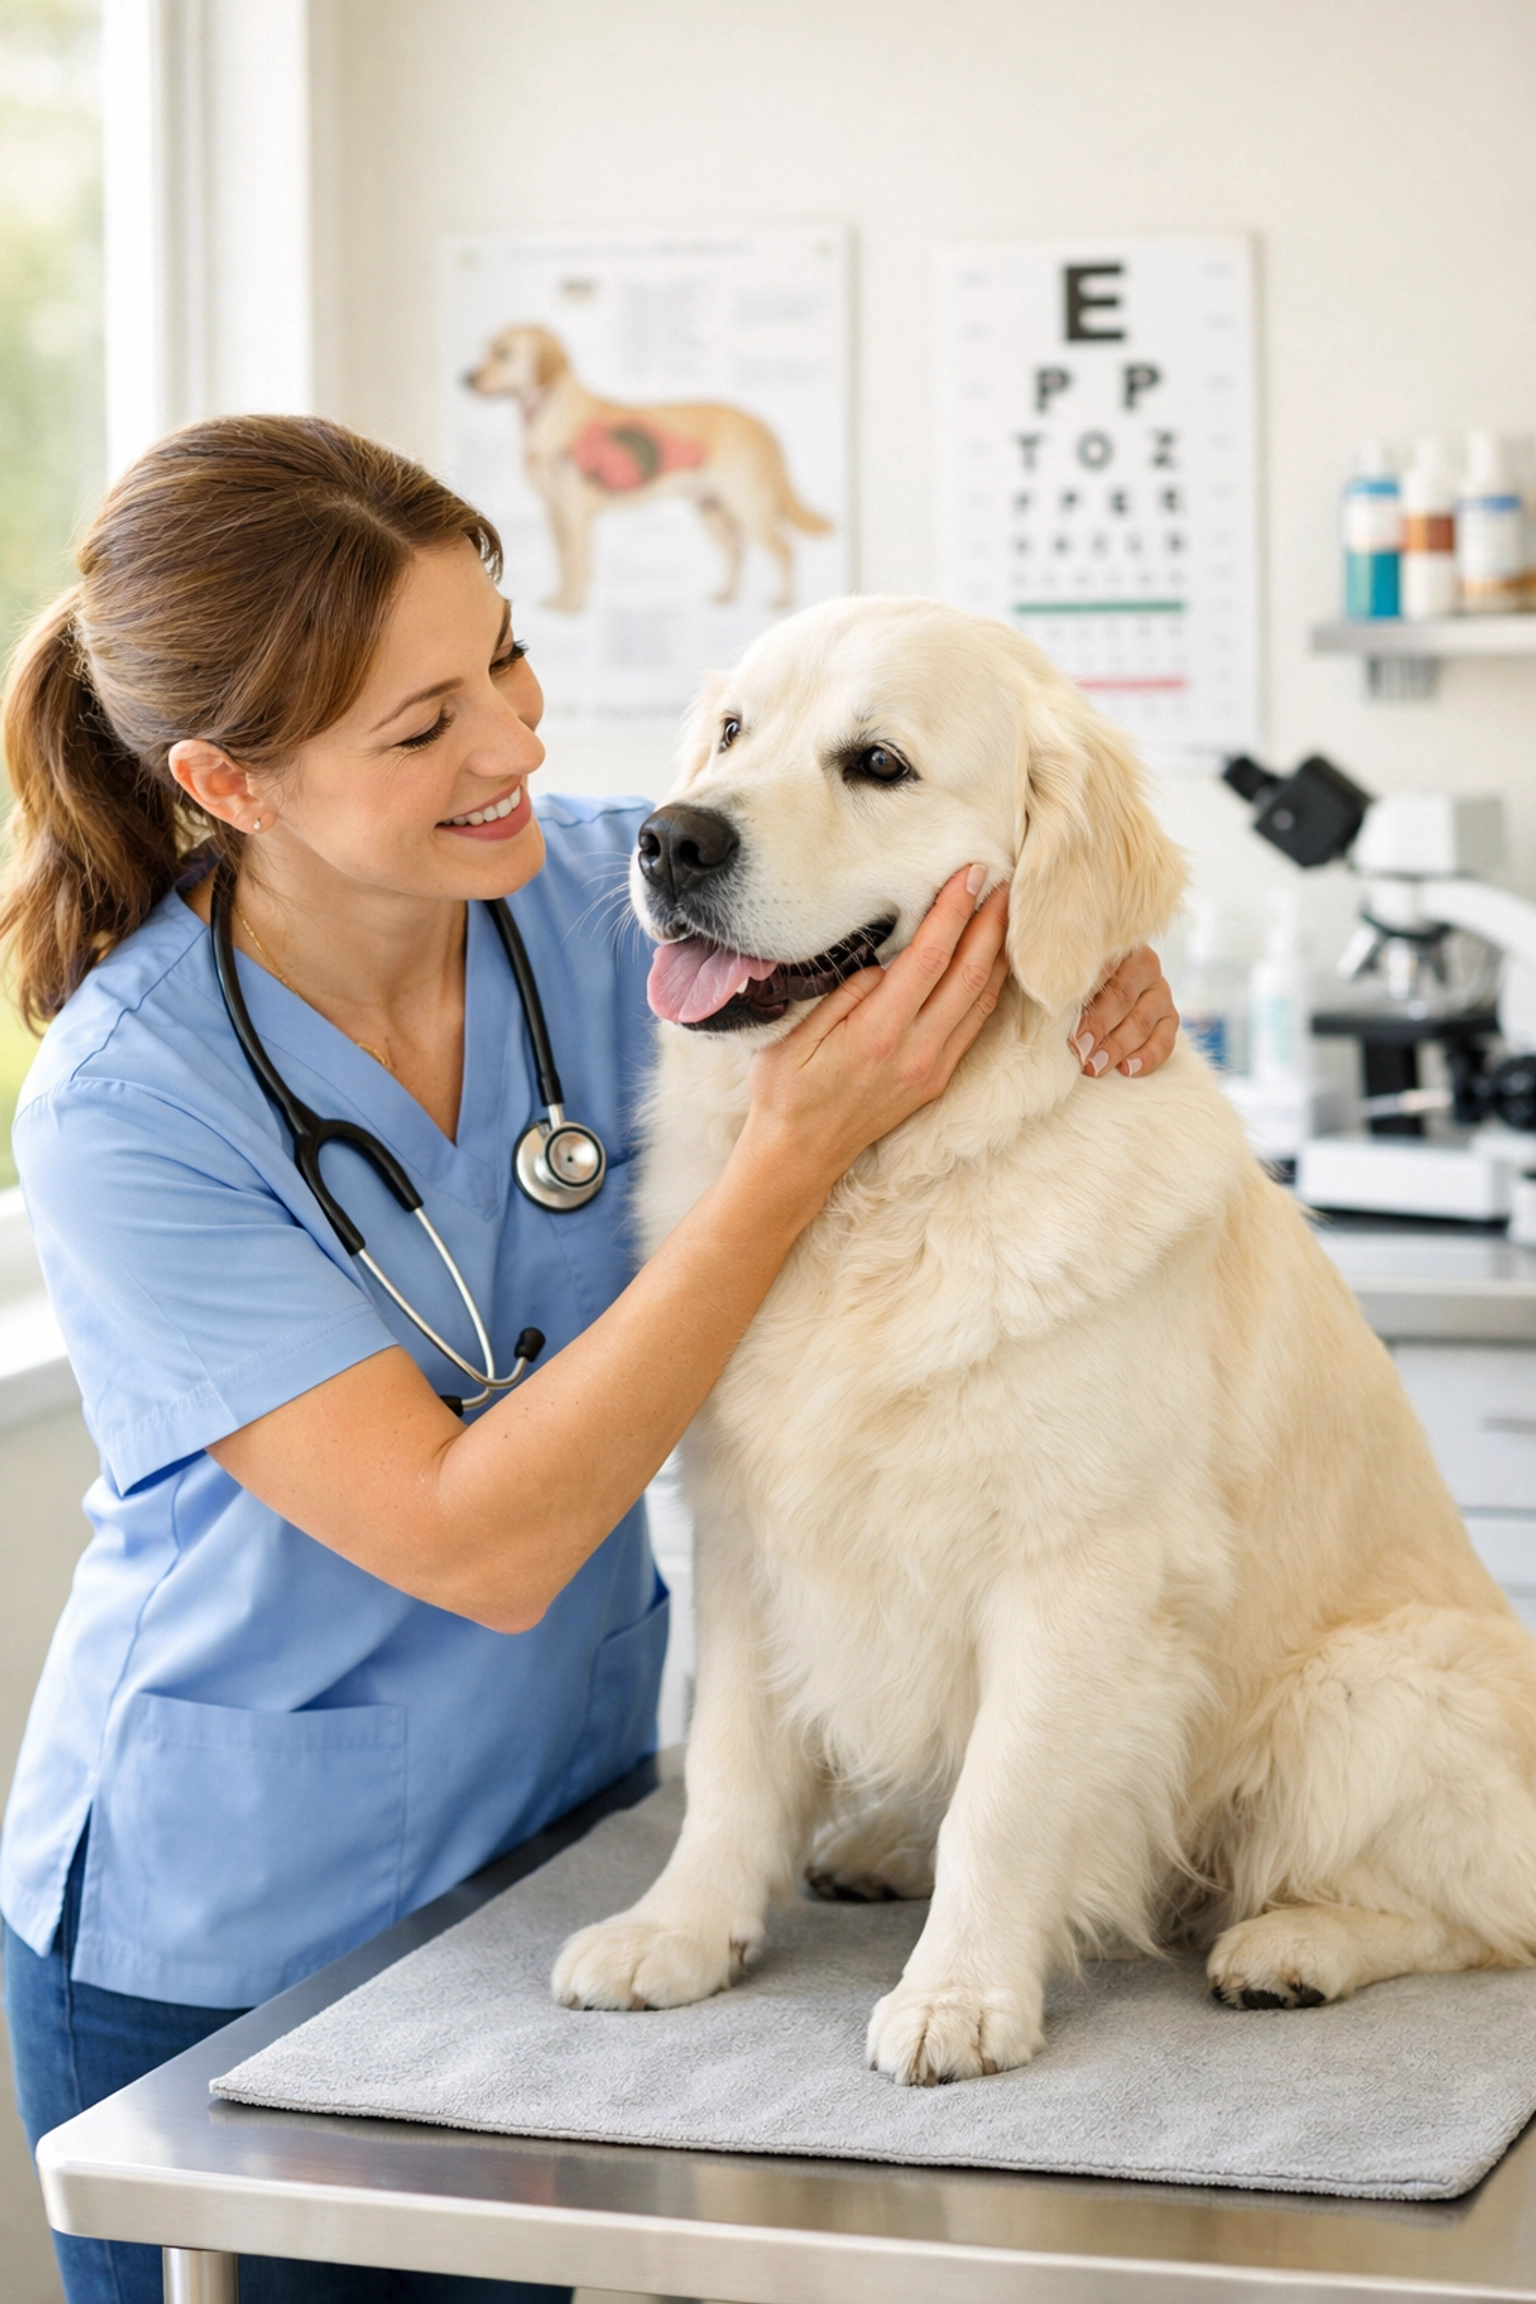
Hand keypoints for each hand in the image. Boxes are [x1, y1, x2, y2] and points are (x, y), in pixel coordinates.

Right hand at [744, 866, 1009, 1194]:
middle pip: (970, 974)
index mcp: (879, 1034)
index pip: (930, 959)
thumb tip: (885, 964)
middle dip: (990, 922)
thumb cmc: (787, 1092)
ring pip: (982, 999)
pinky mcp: (939, 1078)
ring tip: (1006, 910)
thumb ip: (844, 996)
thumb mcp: (795, 1038)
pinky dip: (990, 985)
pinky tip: (992, 960)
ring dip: (997, 951)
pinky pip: (975, 1023)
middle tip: (1004, 879)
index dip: (954, 913)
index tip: (970, 874)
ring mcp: (933, 1068)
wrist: (800, 1155)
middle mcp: (917, 1051)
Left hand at [1071, 946, 1177, 1078]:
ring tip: (1095, 1067)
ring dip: (1118, 1047)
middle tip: (1080, 1053)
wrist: (1102, 994)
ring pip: (1144, 1020)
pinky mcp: (1169, 1016)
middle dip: (1100, 1028)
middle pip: (1123, 997)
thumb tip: (1047, 1003)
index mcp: (1115, 948)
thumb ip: (1059, 983)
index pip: (1101, 971)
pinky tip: (1126, 1070)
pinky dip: (1147, 1057)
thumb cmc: (1073, 984)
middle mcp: (1144, 965)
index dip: (1084, 1002)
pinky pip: (1165, 1039)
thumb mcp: (1064, 976)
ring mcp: (1160, 991)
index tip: (1069, 1031)